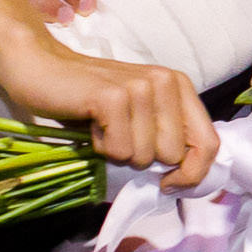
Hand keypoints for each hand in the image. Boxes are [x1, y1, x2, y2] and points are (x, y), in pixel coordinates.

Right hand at [0, 41, 219, 188]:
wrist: (41, 68)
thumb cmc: (90, 100)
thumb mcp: (139, 116)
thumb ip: (166, 136)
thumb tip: (185, 178)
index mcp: (179, 87)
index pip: (209, 143)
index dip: (193, 173)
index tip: (168, 183)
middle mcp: (167, 82)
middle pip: (174, 155)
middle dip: (143, 159)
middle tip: (118, 135)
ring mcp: (141, 87)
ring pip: (144, 156)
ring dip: (117, 151)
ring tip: (102, 126)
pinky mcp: (113, 97)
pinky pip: (119, 150)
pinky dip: (101, 147)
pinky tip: (91, 123)